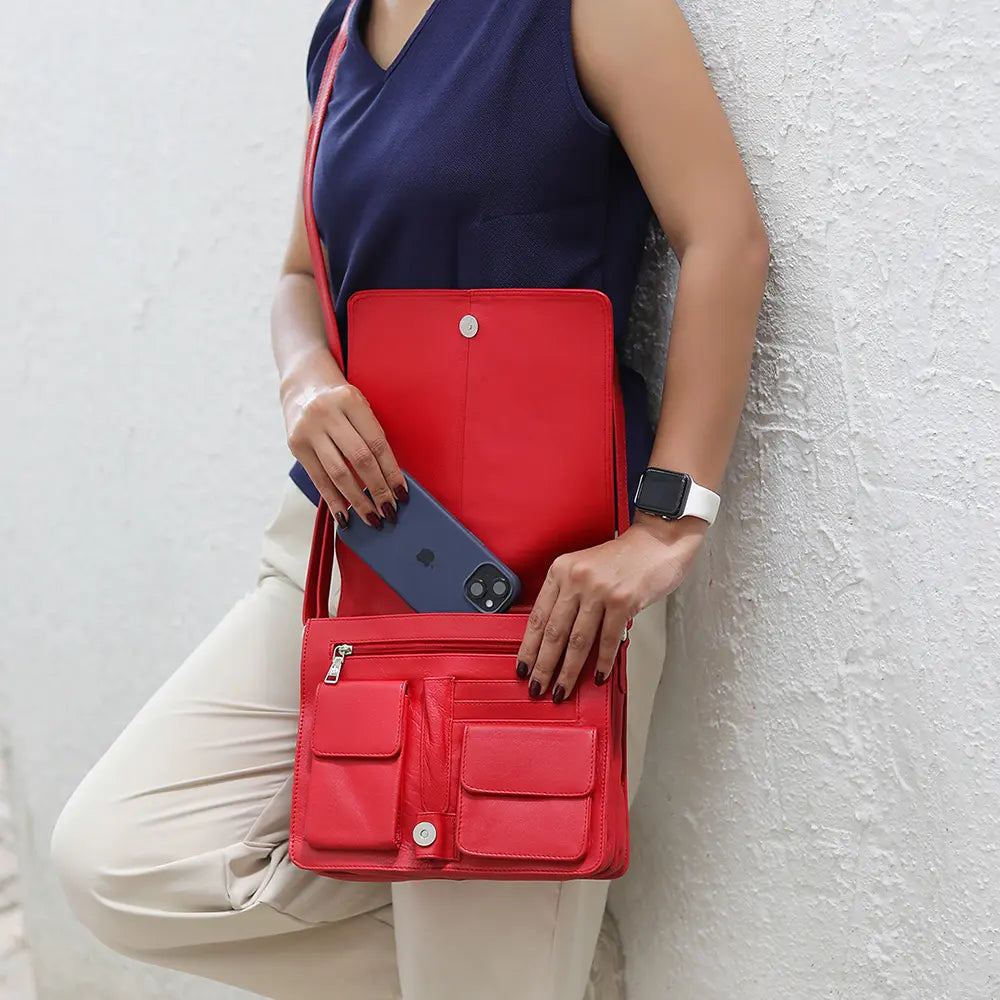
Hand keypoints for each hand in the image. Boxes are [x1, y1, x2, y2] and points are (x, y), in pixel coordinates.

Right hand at [282, 365, 407, 528]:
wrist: (303, 383)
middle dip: (377, 490)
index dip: (391, 472)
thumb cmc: (341, 401)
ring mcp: (308, 429)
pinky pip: (318, 479)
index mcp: (351, 401)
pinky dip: (333, 501)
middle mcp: (327, 413)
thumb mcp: (359, 407)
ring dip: (358, 500)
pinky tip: (345, 516)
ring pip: (338, 473)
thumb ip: (372, 437)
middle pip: (359, 459)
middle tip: (389, 512)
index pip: (377, 443)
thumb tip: (389, 481)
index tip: (402, 494)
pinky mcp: (295, 445)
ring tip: (372, 519)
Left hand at [514, 513, 706, 699]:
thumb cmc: (624, 558)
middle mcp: (577, 579)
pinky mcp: (623, 601)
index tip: (523, 665)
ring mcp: (599, 590)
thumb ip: (570, 597)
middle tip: (537, 687)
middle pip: (554, 632)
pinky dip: (601, 662)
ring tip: (562, 688)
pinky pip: (607, 640)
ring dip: (568, 671)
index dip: (529, 646)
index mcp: (561, 570)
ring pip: (577, 641)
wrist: (657, 541)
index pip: (538, 616)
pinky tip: (596, 675)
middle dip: (543, 666)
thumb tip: (556, 639)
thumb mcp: (585, 569)